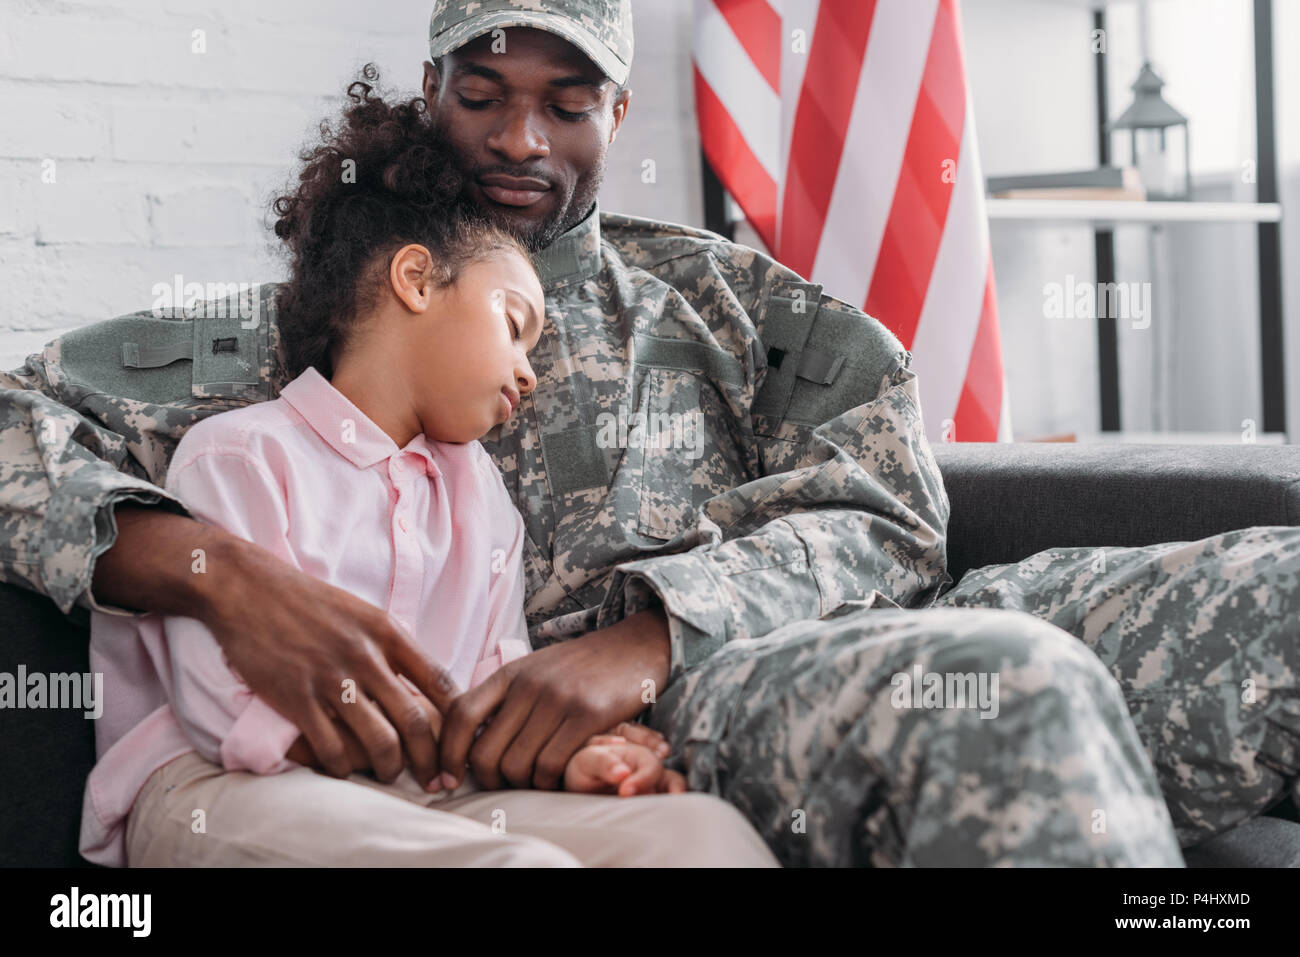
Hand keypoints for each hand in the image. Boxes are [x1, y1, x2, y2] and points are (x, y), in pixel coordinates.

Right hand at [93, 510, 460, 788]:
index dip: (458, 719)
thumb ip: (392, 648)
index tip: (459, 741)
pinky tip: (343, 768)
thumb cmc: (310, 603)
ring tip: (389, 774)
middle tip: (434, 779)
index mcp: (388, 633)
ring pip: (380, 742)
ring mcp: (331, 679)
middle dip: (430, 759)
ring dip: (389, 768)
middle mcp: (365, 657)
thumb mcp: (363, 613)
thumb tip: (424, 687)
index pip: (440, 682)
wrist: (248, 589)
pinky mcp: (296, 698)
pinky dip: (343, 767)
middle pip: (416, 722)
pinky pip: (332, 748)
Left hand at [438, 608, 671, 791]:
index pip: (460, 715)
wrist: (637, 645)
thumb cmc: (584, 667)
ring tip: (537, 782)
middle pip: (485, 752)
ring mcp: (558, 698)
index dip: (447, 754)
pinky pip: (552, 765)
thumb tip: (468, 741)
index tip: (447, 778)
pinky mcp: (588, 714)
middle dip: (489, 780)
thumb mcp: (538, 671)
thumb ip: (506, 699)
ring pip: (517, 765)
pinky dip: (551, 783)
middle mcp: (529, 684)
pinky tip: (560, 779)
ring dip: (523, 785)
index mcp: (511, 673)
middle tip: (505, 787)